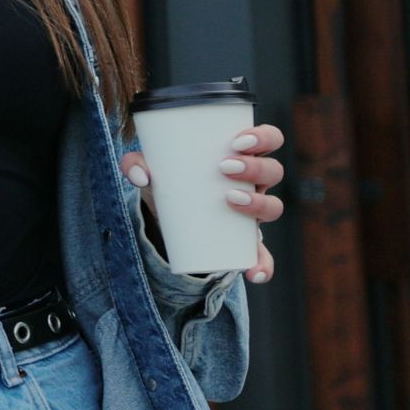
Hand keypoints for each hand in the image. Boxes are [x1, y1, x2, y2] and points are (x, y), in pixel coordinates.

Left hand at [120, 124, 285, 283]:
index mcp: (241, 156)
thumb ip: (135, 163)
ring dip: (259, 203)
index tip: (237, 140)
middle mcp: (254, 182)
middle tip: (224, 167)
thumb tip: (140, 175)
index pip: (269, 139)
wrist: (167, 216)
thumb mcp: (151, 169)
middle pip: (274, 170)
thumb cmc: (168, 180)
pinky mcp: (246, 242)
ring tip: (229, 199)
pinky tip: (253, 272)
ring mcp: (253, 212)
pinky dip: (262, 265)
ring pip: (274, 206)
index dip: (263, 137)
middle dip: (255, 166)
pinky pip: (263, 256)